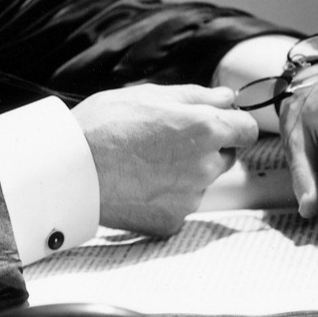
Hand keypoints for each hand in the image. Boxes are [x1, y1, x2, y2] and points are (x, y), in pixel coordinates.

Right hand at [71, 84, 259, 236]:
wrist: (70, 169)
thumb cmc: (105, 124)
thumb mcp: (150, 94)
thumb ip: (196, 96)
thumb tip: (227, 98)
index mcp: (205, 128)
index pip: (247, 129)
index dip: (233, 124)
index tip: (218, 124)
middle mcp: (205, 166)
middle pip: (225, 157)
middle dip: (206, 149)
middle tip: (166, 142)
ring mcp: (190, 198)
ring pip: (201, 183)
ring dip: (185, 174)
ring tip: (144, 163)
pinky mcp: (172, 221)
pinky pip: (179, 206)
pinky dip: (165, 198)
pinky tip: (138, 185)